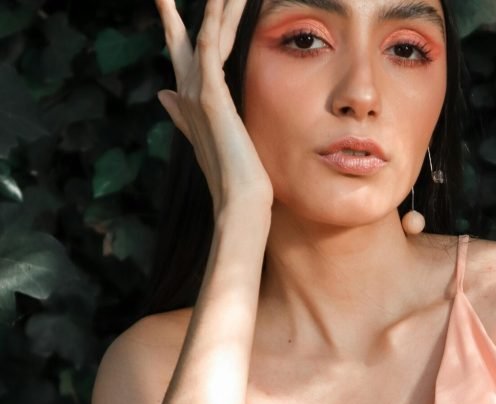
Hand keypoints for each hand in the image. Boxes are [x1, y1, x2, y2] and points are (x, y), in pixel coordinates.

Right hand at [154, 0, 272, 215]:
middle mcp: (187, 92)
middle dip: (173, 13)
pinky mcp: (210, 94)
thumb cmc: (231, 177)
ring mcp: (196, 92)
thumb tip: (163, 93)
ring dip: (215, 5)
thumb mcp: (205, 138)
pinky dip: (215, 20)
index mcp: (188, 101)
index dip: (175, 27)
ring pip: (204, 35)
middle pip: (183, 40)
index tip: (167, 3)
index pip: (181, 55)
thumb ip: (182, 113)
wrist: (239, 199)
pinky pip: (211, 46)